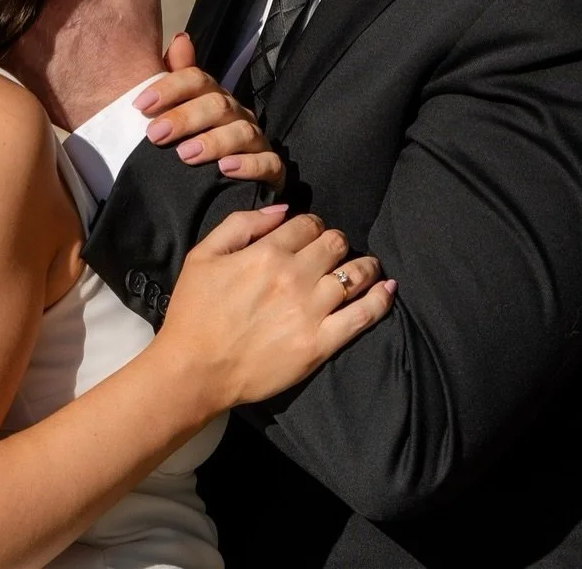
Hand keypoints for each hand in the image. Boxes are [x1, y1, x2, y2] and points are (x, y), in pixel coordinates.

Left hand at [133, 34, 283, 188]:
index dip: (169, 88)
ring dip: (214, 142)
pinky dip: (249, 165)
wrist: (229, 183)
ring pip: (242, 132)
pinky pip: (268, 164)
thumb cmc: (198, 142)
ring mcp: (256, 141)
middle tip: (155, 134)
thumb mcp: (181, 110)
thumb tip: (180, 39)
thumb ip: (177, 77)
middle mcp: (238, 114)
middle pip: (217, 105)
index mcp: (214, 98)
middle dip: (185, 118)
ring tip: (185, 155)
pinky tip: (226, 169)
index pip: (197, 80)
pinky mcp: (271, 169)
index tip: (140, 105)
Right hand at [154, 207, 396, 408]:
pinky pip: (363, 315)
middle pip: (335, 243)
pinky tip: (387, 289)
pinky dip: (380, 299)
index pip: (308, 224)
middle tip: (332, 252)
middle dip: (336, 242)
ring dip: (364, 266)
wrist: (194, 371)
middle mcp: (293, 278)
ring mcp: (310, 312)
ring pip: (355, 274)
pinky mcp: (320, 344)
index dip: (312, 225)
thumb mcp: (203, 256)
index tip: (310, 235)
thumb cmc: (193, 313)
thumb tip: (283, 210)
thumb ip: (241, 224)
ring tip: (366, 268)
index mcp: (266, 254)